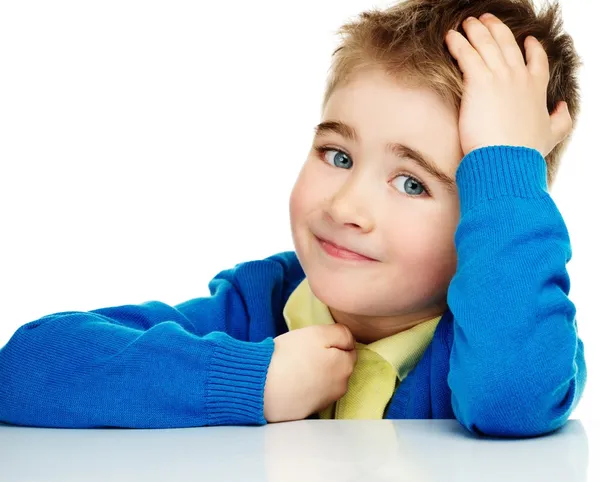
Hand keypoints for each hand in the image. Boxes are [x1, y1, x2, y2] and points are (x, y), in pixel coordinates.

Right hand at [263, 323, 356, 422]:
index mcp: (346, 366)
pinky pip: (313, 393)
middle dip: (327, 359)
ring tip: (296, 367)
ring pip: (326, 380)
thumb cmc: (289, 356)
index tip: (314, 343)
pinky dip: (307, 387)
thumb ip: (341, 334)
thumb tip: (350, 341)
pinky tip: (292, 382)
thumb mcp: (317, 333)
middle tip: (304, 353)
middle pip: (338, 365)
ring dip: (317, 373)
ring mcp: (326, 402)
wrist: (262, 387)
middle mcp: (342, 387)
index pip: (348, 348)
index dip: (331, 342)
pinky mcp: (309, 412)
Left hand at [445, 13, 572, 157]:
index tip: (528, 40)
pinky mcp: (478, 82)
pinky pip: (466, 54)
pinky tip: (450, 37)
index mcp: (536, 88)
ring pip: (486, 44)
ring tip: (467, 22)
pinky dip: (457, 43)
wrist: (506, 159)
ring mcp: (499, 77)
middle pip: (507, 44)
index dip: (532, 48)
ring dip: (475, 30)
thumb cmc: (525, 152)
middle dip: (496, 29)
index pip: (537, 60)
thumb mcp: (552, 135)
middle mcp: (519, 77)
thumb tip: (563, 107)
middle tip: (486, 20)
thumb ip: (561, 119)